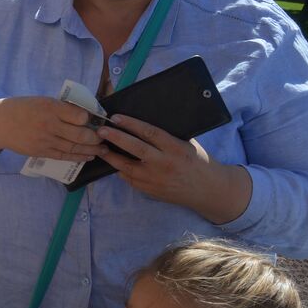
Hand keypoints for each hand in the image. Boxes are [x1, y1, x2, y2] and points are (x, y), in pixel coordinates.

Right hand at [0, 97, 106, 161]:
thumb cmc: (22, 108)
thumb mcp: (42, 101)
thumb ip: (62, 108)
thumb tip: (84, 114)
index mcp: (51, 107)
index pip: (80, 115)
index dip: (91, 119)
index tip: (97, 119)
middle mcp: (50, 124)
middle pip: (81, 134)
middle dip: (96, 137)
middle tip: (105, 136)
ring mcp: (45, 140)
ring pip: (75, 147)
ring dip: (92, 150)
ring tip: (103, 150)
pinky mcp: (41, 151)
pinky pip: (64, 156)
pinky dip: (78, 157)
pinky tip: (88, 157)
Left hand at [97, 115, 252, 223]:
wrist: (208, 190)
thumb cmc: (197, 162)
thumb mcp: (187, 144)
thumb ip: (167, 137)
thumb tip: (142, 125)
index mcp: (175, 148)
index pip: (150, 133)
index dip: (131, 124)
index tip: (116, 117)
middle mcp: (164, 164)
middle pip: (135, 148)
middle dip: (116, 138)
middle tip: (101, 130)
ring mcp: (155, 179)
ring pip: (127, 167)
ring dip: (111, 157)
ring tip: (100, 148)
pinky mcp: (150, 190)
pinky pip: (129, 179)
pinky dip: (120, 170)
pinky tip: (112, 162)